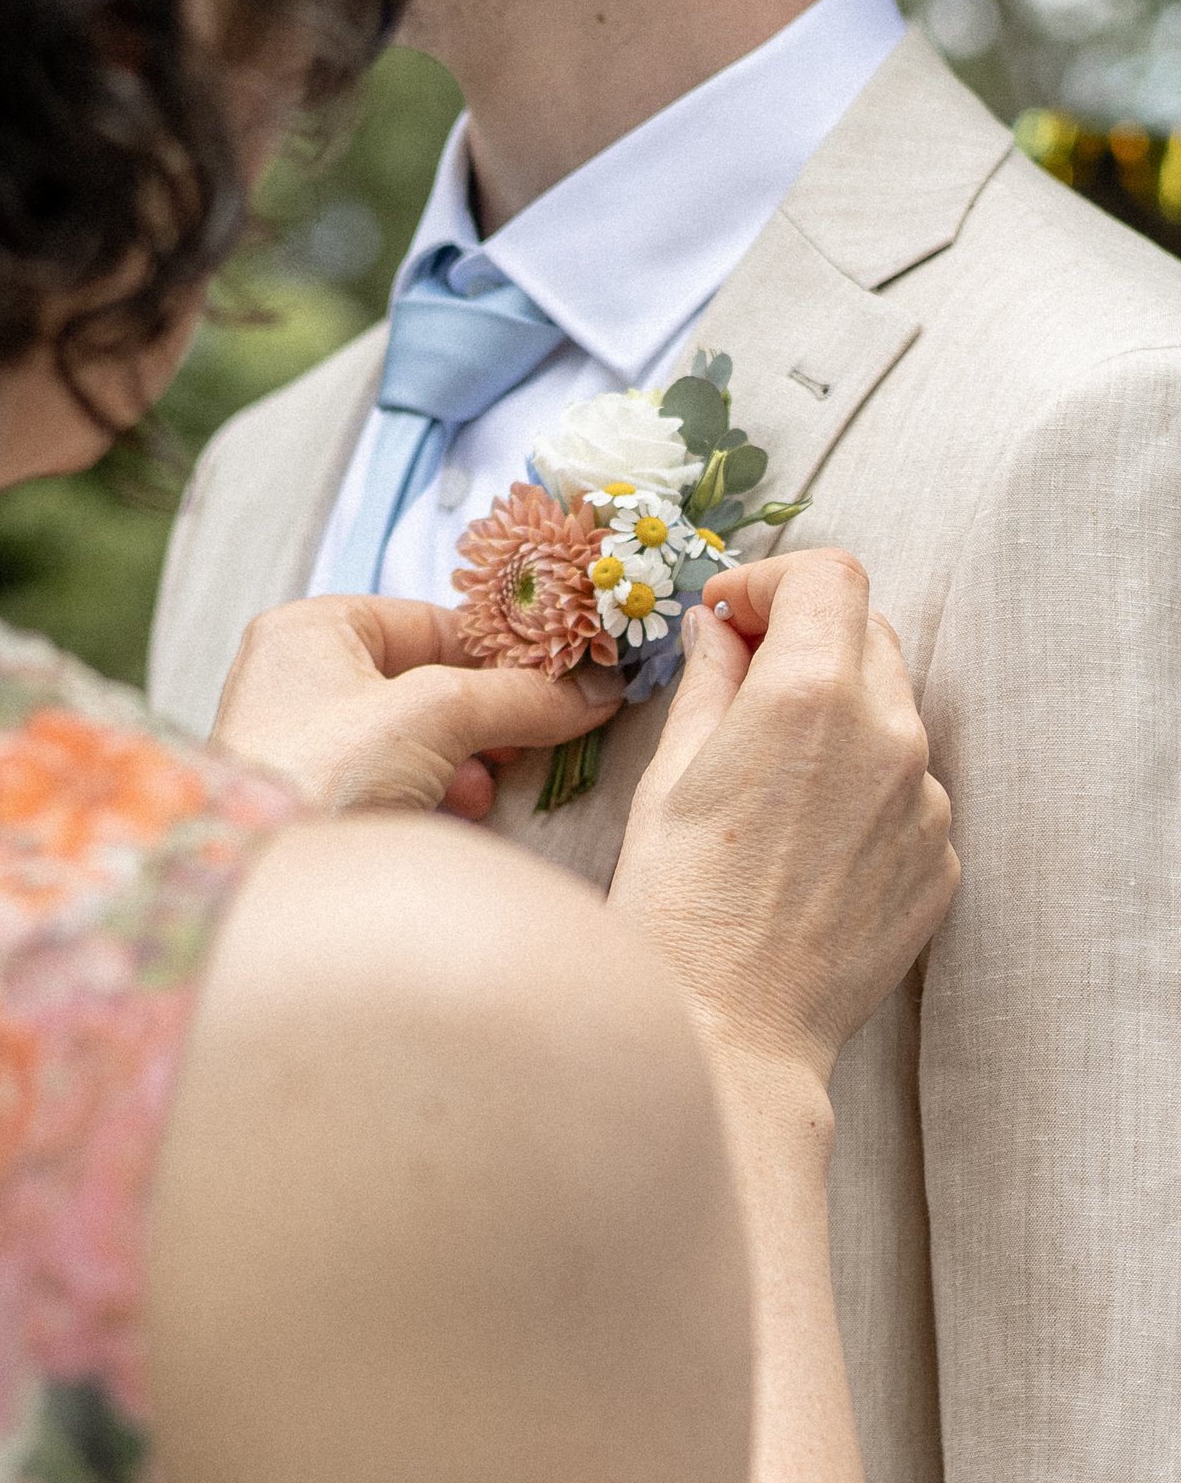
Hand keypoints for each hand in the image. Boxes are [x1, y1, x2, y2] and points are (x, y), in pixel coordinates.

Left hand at [212, 595, 624, 817]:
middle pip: (427, 680)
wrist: (268, 892)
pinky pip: (395, 781)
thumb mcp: (437, 713)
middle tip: (530, 739)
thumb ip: (521, 696)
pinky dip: (435, 792)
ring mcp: (304, 743)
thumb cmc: (326, 771)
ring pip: (415, 736)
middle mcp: (300, 678)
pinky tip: (459, 812)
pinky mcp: (318, 801)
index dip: (499, 653)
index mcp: (312, 630)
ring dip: (464, 759)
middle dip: (484, 715)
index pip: (431, 622)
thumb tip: (598, 692)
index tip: (558, 681)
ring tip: (489, 784)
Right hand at [609, 550, 957, 1090]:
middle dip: (805, 635)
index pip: (829, 576)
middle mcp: (889, 735)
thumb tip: (719, 629)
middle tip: (743, 676)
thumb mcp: (670, 773)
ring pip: (893, 708)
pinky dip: (863, 780)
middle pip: (867, 631)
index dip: (771, 580)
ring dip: (839, 707)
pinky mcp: (940, 857)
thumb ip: (710, 680)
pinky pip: (908, 784)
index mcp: (812, 695)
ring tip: (772, 769)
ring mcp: (926, 801)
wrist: (731, 1033)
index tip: (730, 615)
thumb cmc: (678, 905)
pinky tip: (804, 833)